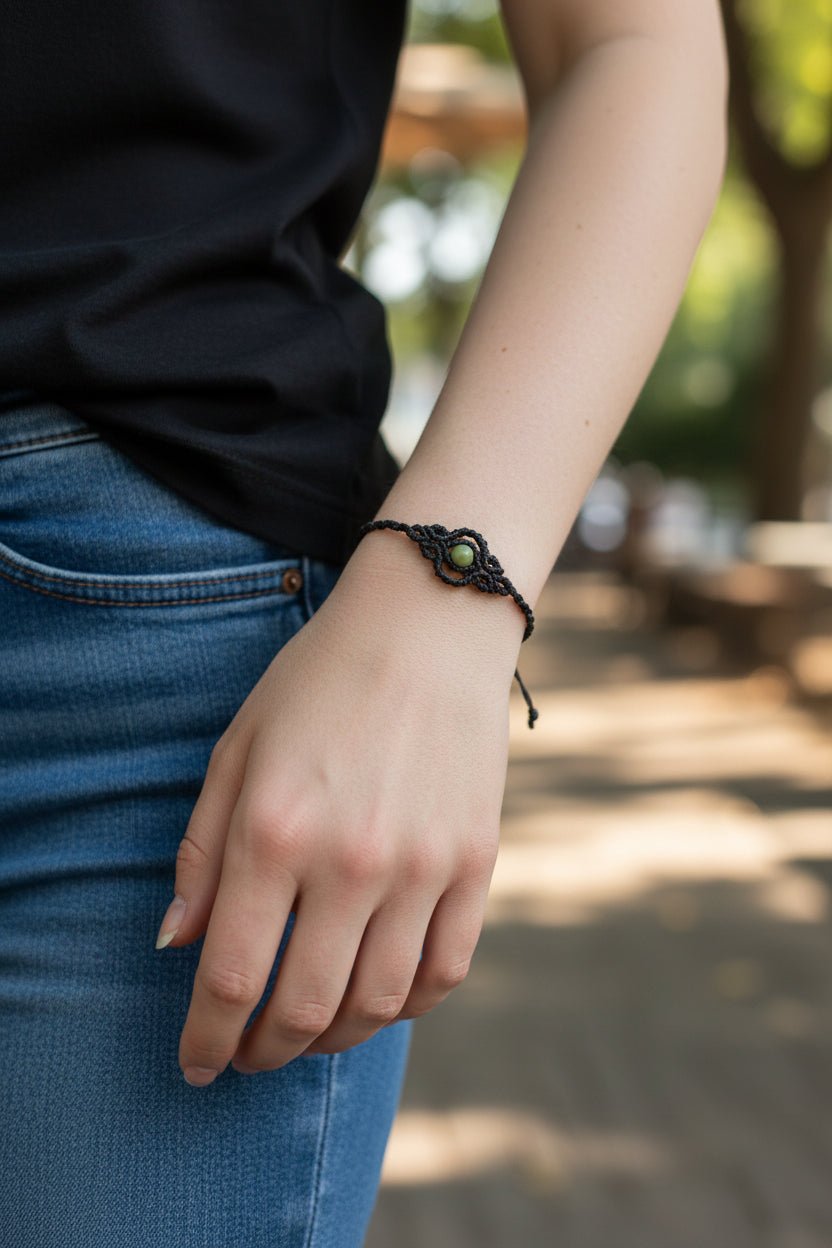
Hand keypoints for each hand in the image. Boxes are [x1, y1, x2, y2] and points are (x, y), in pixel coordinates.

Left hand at [156, 537, 522, 1083]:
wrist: (429, 626)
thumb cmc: (319, 680)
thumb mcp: (237, 750)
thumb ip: (202, 853)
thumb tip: (178, 943)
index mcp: (277, 830)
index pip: (231, 976)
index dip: (206, 1037)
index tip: (196, 1063)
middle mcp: (352, 860)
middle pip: (304, 1007)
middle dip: (264, 1051)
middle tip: (248, 1054)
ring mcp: (424, 865)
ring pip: (379, 1002)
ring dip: (335, 1037)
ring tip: (309, 1032)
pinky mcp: (476, 861)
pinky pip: (446, 968)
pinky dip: (409, 1005)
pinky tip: (381, 998)